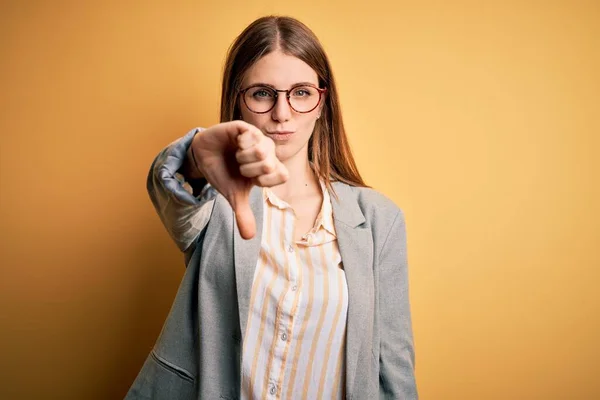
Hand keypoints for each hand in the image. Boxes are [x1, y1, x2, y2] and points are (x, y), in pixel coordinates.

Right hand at [189, 120, 287, 238]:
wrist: (203, 157)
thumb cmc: (223, 174)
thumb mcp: (233, 196)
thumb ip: (243, 214)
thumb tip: (249, 237)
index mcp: (269, 168)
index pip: (283, 175)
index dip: (265, 181)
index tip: (251, 181)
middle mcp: (267, 151)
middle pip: (270, 164)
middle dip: (250, 171)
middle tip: (240, 168)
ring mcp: (256, 137)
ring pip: (263, 150)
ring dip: (244, 159)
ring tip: (237, 157)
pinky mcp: (244, 127)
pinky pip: (251, 134)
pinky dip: (241, 145)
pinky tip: (235, 145)